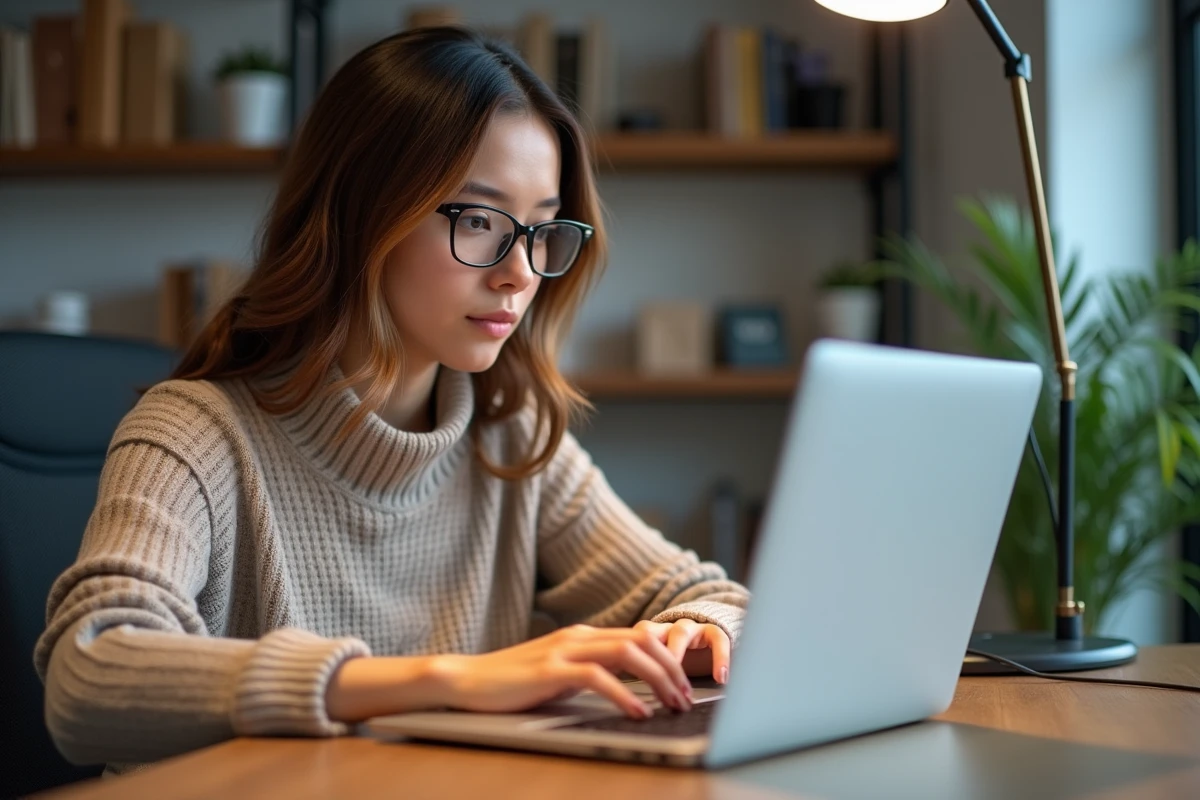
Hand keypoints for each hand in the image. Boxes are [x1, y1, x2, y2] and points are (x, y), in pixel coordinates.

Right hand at [430, 624, 694, 718]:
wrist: (466, 679)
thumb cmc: (513, 682)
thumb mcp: (560, 672)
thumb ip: (590, 672)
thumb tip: (628, 687)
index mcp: (584, 635)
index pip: (640, 635)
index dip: (669, 657)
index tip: (684, 685)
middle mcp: (579, 636)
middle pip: (642, 640)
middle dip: (671, 668)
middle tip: (686, 698)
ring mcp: (564, 650)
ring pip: (627, 653)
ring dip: (657, 679)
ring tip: (671, 704)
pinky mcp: (550, 671)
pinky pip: (597, 677)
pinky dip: (623, 695)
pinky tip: (637, 713)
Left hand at [632, 619, 730, 684]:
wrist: (707, 644)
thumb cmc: (675, 662)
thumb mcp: (657, 670)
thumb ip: (644, 680)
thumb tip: (629, 708)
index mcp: (648, 637)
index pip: (632, 642)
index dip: (630, 663)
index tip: (625, 689)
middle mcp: (666, 629)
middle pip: (652, 636)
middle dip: (650, 662)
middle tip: (651, 687)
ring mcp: (689, 628)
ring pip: (680, 633)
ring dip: (677, 657)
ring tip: (679, 683)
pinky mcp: (712, 631)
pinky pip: (718, 638)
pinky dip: (720, 657)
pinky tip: (720, 678)